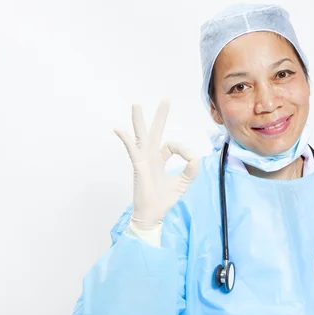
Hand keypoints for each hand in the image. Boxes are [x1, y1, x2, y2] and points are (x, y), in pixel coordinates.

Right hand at [114, 100, 199, 230]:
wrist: (152, 216)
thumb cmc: (163, 200)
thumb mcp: (183, 183)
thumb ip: (191, 170)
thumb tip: (195, 157)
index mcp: (158, 159)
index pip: (173, 146)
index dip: (184, 150)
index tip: (191, 159)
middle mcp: (149, 157)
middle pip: (154, 131)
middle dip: (160, 115)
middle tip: (166, 98)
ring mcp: (142, 161)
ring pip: (140, 137)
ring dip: (138, 120)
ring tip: (136, 105)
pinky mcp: (138, 167)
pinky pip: (132, 151)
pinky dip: (126, 140)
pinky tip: (119, 129)